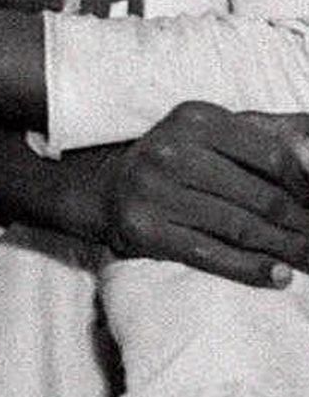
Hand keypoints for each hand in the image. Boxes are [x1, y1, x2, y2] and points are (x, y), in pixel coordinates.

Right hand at [92, 102, 308, 287]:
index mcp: (197, 120)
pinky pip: (211, 255)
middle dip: (302, 223)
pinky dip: (251, 269)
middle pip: (261, 197)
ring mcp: (154, 192)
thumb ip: (272, 133)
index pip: (272, 156)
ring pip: (241, 228)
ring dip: (286, 249)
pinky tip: (279, 276)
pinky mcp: (144, 230)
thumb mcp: (217, 132)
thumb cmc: (179, 159)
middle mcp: (171, 151)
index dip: (307, 185)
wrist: (107, 189)